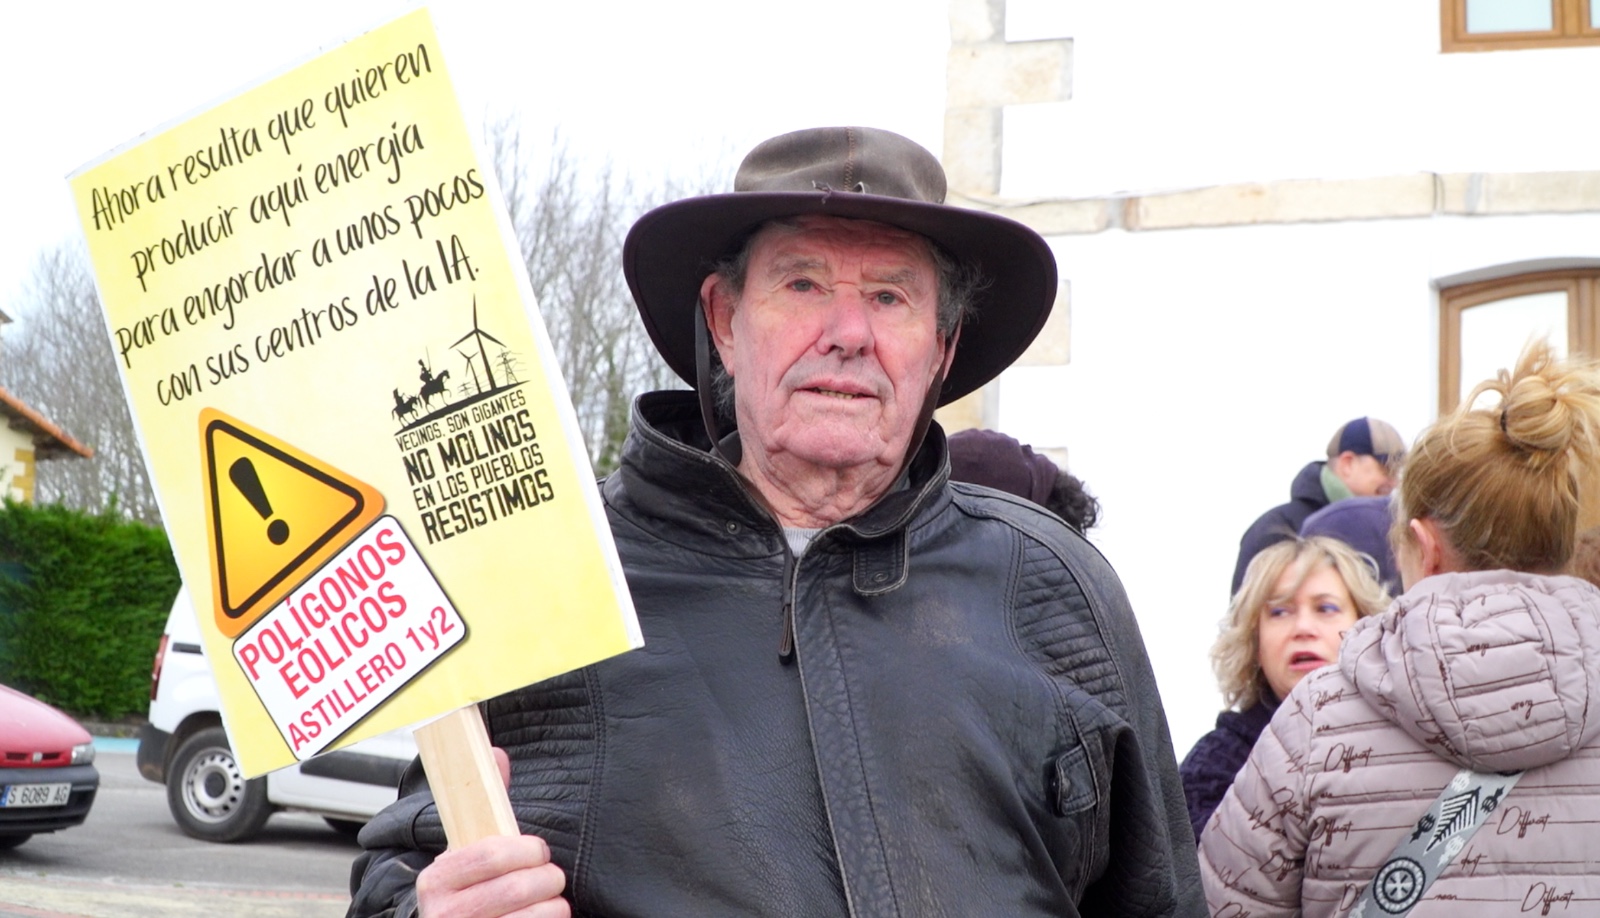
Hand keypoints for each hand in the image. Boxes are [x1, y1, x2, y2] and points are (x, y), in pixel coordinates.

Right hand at [415, 748, 567, 917]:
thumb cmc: (467, 891)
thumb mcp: (466, 851)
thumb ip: (484, 805)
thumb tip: (496, 754)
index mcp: (436, 880)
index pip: (492, 854)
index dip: (527, 850)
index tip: (538, 850)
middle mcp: (444, 915)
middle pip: (517, 888)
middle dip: (548, 878)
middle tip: (552, 876)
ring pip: (534, 917)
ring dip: (555, 905)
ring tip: (551, 900)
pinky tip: (544, 916)